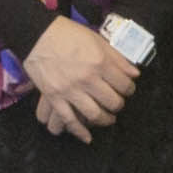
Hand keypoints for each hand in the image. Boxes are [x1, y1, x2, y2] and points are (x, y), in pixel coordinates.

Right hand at [20, 22, 135, 138]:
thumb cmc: (68, 34)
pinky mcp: (54, 97)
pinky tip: (87, 138)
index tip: (128, 89)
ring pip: (94, 114)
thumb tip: (135, 73)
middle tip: (118, 103)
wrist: (38, 36)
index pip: (124, 84)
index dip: (129, 88)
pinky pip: (69, 119)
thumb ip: (117, 58)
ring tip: (108, 118)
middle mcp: (86, 78)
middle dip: (119, 105)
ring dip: (104, 120)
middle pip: (112, 101)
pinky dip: (79, 132)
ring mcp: (69, 90)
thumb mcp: (97, 40)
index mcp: (99, 62)